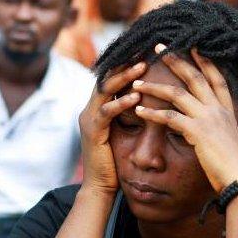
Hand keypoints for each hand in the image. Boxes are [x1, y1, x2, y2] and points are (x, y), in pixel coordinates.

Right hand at [78, 62, 146, 193]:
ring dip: (124, 77)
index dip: (126, 62)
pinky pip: (106, 112)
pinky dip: (122, 103)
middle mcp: (90, 109)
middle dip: (125, 62)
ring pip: (105, 90)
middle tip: (145, 50)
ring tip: (142, 66)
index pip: (111, 77)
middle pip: (106, 76)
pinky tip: (137, 97)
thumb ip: (130, 115)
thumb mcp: (124, 132)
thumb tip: (148, 98)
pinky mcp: (92, 132)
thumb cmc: (117, 162)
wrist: (100, 187)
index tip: (145, 50)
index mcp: (98, 107)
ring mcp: (89, 120)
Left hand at [132, 45, 237, 191]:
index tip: (193, 45)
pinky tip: (138, 110)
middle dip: (176, 60)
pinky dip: (152, 113)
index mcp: (227, 110)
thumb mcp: (227, 142)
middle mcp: (218, 109)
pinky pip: (170, 117)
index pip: (216, 78)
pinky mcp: (198, 132)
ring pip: (178, 94)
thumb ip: (216, 130)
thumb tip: (203, 131)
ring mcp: (209, 119)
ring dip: (155, 87)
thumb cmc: (234, 167)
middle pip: (195, 77)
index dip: (205, 61)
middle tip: (159, 47)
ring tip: (137, 82)